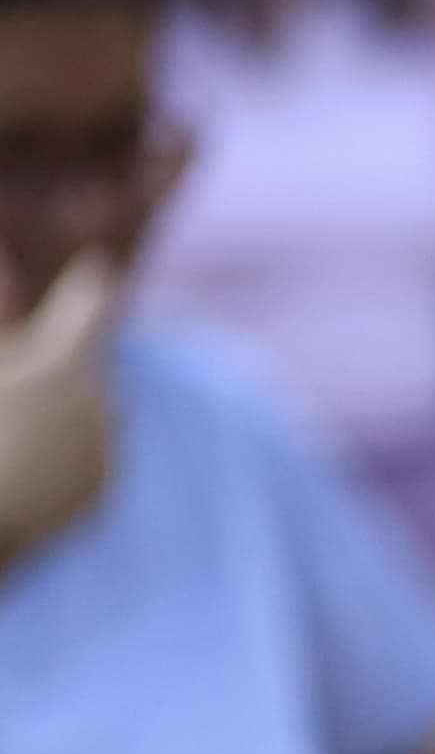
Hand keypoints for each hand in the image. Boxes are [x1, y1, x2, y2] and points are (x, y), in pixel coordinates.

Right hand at [0, 251, 120, 567]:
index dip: (90, 282)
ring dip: (63, 409)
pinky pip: (86, 455)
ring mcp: (105, 452)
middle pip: (85, 366)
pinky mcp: (100, 492)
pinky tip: (20, 464)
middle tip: (16, 378)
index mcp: (65, 364)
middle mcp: (100, 405)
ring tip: (11, 425)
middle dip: (59, 361)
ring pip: (90, 412)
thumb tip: (7, 261)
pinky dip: (62, 450)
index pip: (90, 304)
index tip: (97, 264)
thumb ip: (0, 309)